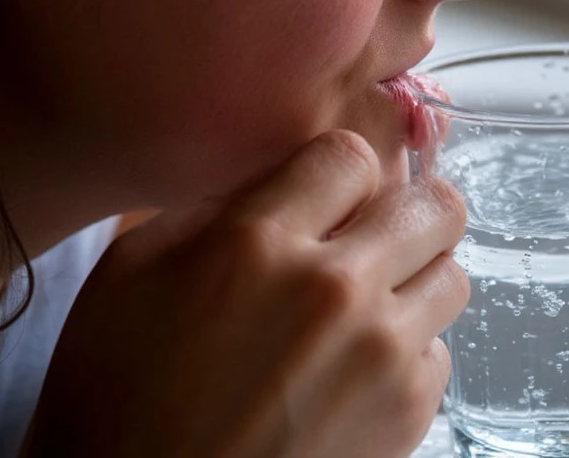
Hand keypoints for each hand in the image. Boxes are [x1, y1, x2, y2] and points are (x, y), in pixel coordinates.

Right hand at [24, 130, 468, 457]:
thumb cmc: (116, 399)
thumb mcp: (130, 273)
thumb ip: (216, 210)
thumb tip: (285, 186)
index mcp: (257, 242)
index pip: (354, 156)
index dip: (340, 174)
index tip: (327, 198)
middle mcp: (333, 288)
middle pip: (436, 207)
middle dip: (408, 211)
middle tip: (378, 234)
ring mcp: (380, 353)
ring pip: (451, 276)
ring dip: (415, 281)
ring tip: (367, 306)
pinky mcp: (407, 413)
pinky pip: (439, 351)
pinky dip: (408, 353)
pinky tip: (356, 370)